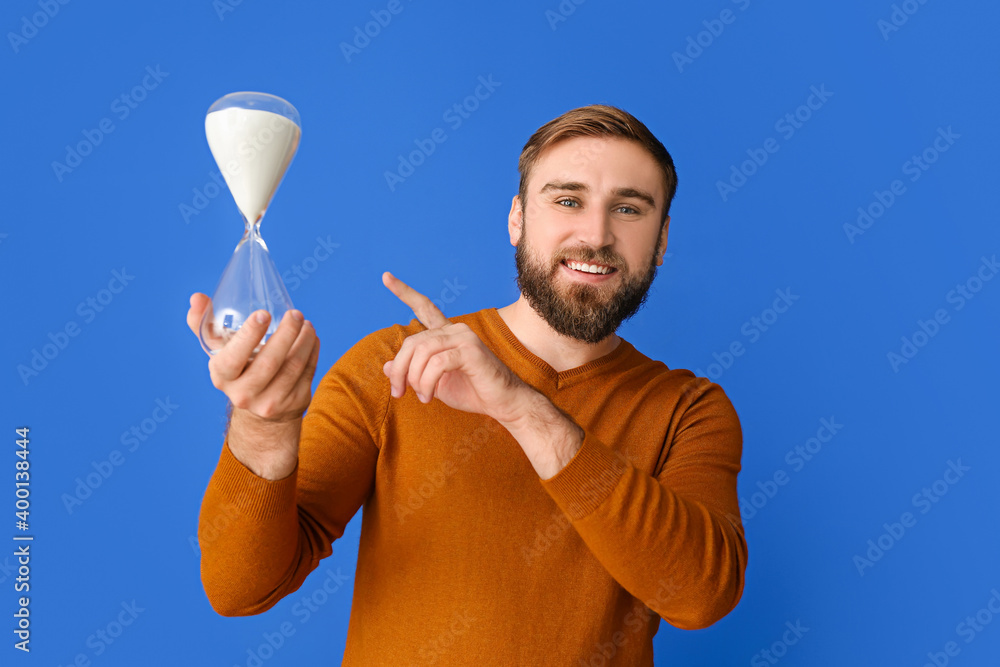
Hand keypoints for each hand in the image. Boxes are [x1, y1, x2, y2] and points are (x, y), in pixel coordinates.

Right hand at [186, 293, 319, 423]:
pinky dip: (313, 352)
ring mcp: (271, 402)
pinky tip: (312, 338)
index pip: (233, 358)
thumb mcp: (218, 349)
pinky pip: (308, 373)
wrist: (259, 407)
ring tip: (306, 325)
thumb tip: (198, 297)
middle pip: (269, 363)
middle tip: (296, 314)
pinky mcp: (295, 403)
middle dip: (286, 334)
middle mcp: (244, 394)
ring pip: (293, 367)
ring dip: (304, 341)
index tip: (264, 313)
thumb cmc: (237, 367)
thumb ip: (203, 323)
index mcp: (222, 377)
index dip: (249, 335)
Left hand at [380, 272, 531, 423]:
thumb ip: (413, 372)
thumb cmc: (472, 392)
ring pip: (422, 352)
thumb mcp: (434, 383)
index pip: (425, 308)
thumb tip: (386, 366)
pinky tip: (429, 396)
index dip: (404, 292)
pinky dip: (427, 382)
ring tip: (421, 397)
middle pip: (412, 341)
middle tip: (398, 392)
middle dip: (400, 369)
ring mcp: (465, 337)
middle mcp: (456, 330)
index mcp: (448, 334)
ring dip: (414, 378)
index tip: (385, 277)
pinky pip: (436, 364)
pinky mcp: (471, 351)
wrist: (503, 403)